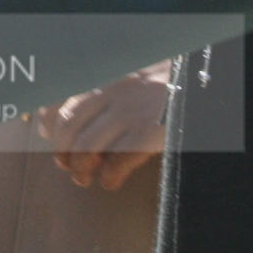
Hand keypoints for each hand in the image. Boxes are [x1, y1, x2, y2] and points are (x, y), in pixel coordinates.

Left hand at [40, 59, 170, 190]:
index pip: (60, 97)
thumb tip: (65, 114)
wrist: (204, 72)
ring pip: (87, 145)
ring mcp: (130, 109)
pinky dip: (110, 177)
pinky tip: (112, 181)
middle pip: (69, 124)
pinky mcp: (149, 131)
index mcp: (104, 72)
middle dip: (63, 151)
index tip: (49, 136)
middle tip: (68, 166)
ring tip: (85, 179)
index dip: (48, 122)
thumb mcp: (130, 70)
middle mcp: (112, 87)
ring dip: (81, 168)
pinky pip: (118, 161)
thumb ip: (104, 85)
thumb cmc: (166, 74)